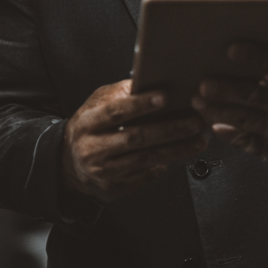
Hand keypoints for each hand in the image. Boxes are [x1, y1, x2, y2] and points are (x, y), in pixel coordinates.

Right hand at [61, 80, 207, 202]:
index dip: (140, 104)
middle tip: (193, 122)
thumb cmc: (88, 128)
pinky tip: (181, 154)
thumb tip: (147, 80)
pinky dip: (166, 164)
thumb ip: (119, 93)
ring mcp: (105, 171)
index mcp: (88, 123)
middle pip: (135, 138)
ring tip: (197, 140)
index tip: (164, 97)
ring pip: (145, 159)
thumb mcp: (95, 105)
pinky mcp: (116, 187)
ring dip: (176, 150)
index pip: (115, 111)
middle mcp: (94, 148)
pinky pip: (146, 175)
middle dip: (169, 129)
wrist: (70, 164)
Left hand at [192, 22, 267, 166]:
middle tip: (204, 81)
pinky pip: (247, 142)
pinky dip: (229, 134)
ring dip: (219, 110)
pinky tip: (215, 125)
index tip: (232, 48)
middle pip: (255, 95)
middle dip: (227, 88)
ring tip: (199, 100)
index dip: (254, 55)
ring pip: (246, 119)